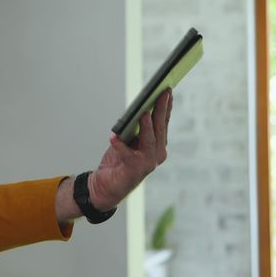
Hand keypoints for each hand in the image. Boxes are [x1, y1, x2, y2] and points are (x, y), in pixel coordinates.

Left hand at [88, 89, 172, 210]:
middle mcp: (157, 154)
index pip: (163, 122)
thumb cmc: (119, 161)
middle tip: (161, 93)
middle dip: (160, 110)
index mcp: (158, 145)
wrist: (107, 186)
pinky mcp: (134, 170)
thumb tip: (140, 108)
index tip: (167, 89)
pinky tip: (113, 137)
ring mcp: (148, 163)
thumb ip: (136, 128)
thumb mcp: (129, 140)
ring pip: (150, 141)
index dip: (166, 106)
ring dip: (146, 126)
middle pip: (159, 128)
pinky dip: (120, 146)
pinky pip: (127, 155)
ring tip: (143, 113)